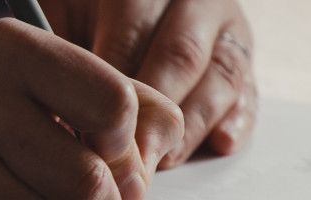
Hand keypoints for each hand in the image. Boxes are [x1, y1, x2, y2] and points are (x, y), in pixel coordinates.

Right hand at [0, 19, 183, 198]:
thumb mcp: (44, 79)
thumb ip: (120, 103)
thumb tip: (157, 158)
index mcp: (12, 50)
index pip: (114, 104)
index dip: (125, 144)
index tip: (106, 151)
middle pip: (85, 181)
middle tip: (86, 195)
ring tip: (37, 193)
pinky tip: (1, 199)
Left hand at [42, 0, 256, 168]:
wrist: (127, 10)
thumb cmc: (87, 16)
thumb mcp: (70, 16)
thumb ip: (70, 51)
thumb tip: (63, 109)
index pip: (132, 31)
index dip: (114, 86)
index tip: (92, 126)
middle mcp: (192, 4)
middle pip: (180, 56)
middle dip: (154, 113)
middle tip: (129, 156)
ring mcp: (225, 32)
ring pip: (220, 78)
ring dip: (191, 126)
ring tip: (163, 160)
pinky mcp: (243, 63)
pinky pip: (248, 93)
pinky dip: (237, 122)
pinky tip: (220, 142)